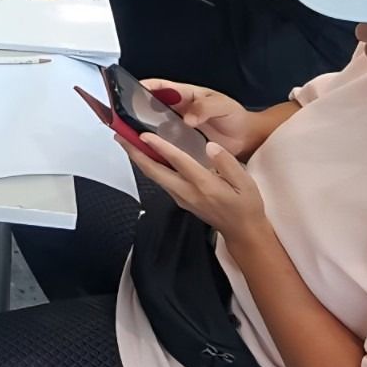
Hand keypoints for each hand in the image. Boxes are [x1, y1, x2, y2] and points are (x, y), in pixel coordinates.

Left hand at [120, 134, 270, 242]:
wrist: (242, 232)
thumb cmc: (246, 206)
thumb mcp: (246, 183)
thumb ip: (228, 163)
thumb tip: (210, 146)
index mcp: (205, 185)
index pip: (178, 163)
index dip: (160, 147)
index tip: (143, 134)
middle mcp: (187, 192)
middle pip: (154, 172)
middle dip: (135, 153)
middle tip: (120, 135)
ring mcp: (180, 198)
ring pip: (154, 177)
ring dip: (138, 159)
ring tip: (127, 141)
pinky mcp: (179, 200)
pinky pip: (160, 181)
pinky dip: (149, 166)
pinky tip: (146, 155)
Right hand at [140, 80, 269, 157]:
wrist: (247, 139)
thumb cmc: (235, 117)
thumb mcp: (223, 106)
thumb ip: (206, 108)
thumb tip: (188, 116)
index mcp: (187, 95)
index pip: (162, 86)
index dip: (146, 86)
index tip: (134, 89)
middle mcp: (179, 110)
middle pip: (152, 106)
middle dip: (137, 107)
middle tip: (124, 113)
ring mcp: (179, 127)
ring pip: (154, 124)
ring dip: (142, 127)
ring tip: (131, 132)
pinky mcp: (182, 143)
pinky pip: (164, 142)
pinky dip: (155, 144)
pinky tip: (148, 149)